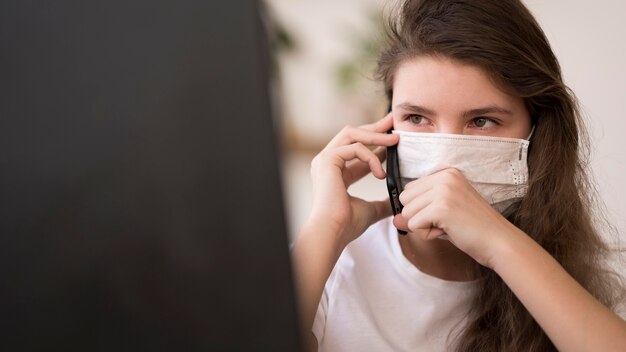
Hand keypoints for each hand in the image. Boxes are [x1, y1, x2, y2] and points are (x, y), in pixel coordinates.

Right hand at [307, 113, 398, 247]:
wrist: (334, 231)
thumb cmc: (347, 224)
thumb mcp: (371, 210)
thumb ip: (382, 203)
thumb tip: (396, 202)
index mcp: (334, 173)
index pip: (356, 151)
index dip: (376, 144)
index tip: (393, 140)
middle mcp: (327, 163)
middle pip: (352, 134)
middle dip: (374, 128)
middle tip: (393, 122)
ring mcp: (325, 159)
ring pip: (351, 134)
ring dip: (376, 135)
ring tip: (395, 140)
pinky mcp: (328, 159)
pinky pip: (354, 147)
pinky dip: (371, 156)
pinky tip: (381, 172)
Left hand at [393, 168, 515, 267]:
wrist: (499, 242)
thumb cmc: (474, 229)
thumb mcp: (441, 216)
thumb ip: (416, 214)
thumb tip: (394, 219)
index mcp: (446, 173)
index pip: (410, 190)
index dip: (423, 209)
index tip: (446, 214)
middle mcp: (444, 176)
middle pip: (405, 199)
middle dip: (419, 217)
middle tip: (446, 222)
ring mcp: (443, 190)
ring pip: (407, 212)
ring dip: (423, 226)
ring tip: (448, 226)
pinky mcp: (441, 207)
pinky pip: (413, 224)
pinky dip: (427, 234)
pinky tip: (448, 232)